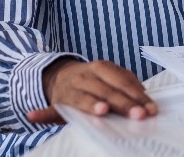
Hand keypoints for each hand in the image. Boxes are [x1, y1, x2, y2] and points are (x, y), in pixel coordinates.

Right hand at [25, 58, 157, 124]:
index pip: (123, 82)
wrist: (60, 75)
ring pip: (83, 99)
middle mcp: (85, 76)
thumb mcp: (108, 75)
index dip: (137, 96)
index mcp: (101, 67)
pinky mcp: (57, 103)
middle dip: (124, 104)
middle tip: (138, 115)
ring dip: (92, 105)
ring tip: (102, 111)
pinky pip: (49, 109)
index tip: (150, 109)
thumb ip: (124, 82)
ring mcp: (70, 89)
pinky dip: (41, 113)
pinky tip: (34, 116)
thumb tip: (144, 94)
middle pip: (108, 91)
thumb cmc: (93, 79)